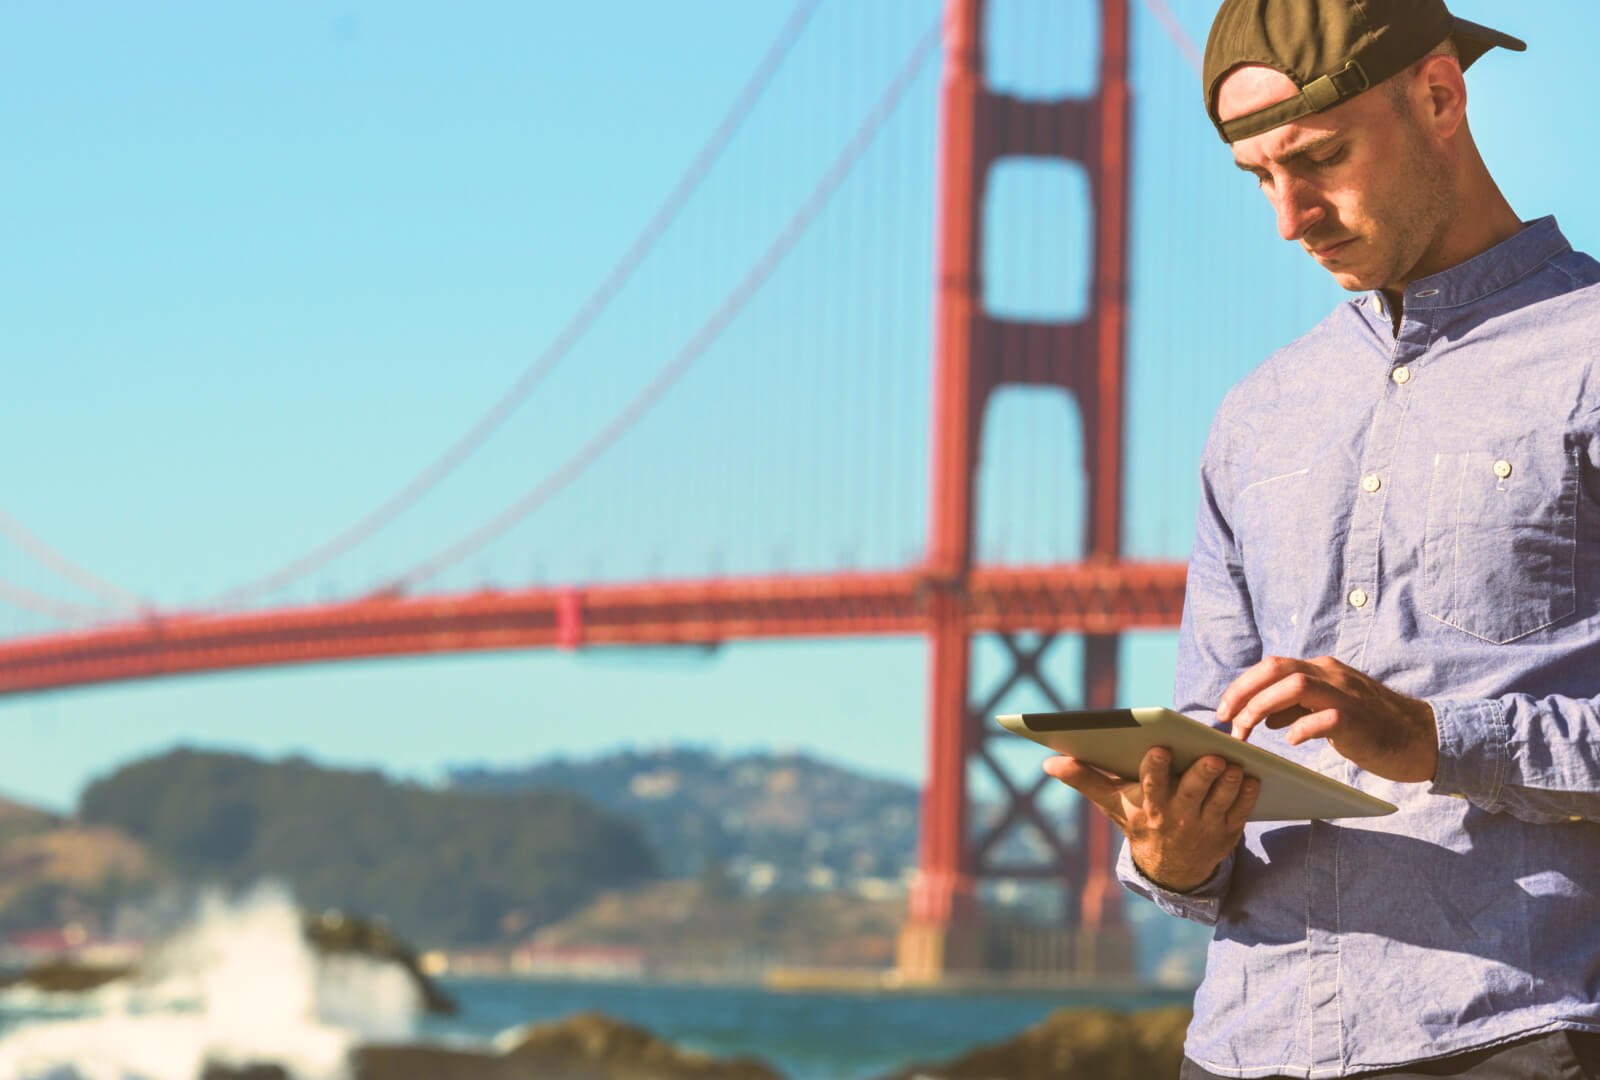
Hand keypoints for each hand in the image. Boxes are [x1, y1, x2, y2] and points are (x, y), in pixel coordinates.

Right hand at [1043, 747, 1257, 892]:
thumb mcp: (1111, 804)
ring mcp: (1205, 826)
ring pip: (1221, 801)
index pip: (1151, 785)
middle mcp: (1177, 818)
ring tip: (1233, 764)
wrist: (1169, 868)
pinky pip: (1242, 812)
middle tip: (1212, 757)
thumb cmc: (1137, 821)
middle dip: (1202, 774)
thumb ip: (1083, 779)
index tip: (1159, 749)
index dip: (1156, 769)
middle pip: (1193, 793)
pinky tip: (1249, 777)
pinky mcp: (1228, 831)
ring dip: (1229, 782)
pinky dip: (1246, 795)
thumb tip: (1049, 762)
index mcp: (1148, 807)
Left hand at [1217, 655, 1437, 782]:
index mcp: (1321, 670)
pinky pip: (1326, 718)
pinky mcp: (1360, 720)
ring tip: (1248, 732)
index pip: (1271, 666)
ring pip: (1295, 685)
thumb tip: (1262, 716)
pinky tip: (1291, 741)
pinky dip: (1302, 727)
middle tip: (1226, 721)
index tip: (1223, 710)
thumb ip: (1296, 708)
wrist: (1421, 738)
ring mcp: (1347, 695)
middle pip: (1276, 668)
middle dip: (1243, 693)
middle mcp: (1332, 675)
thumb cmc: (1371, 726)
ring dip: (1262, 708)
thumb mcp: (1328, 709)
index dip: (1241, 685)